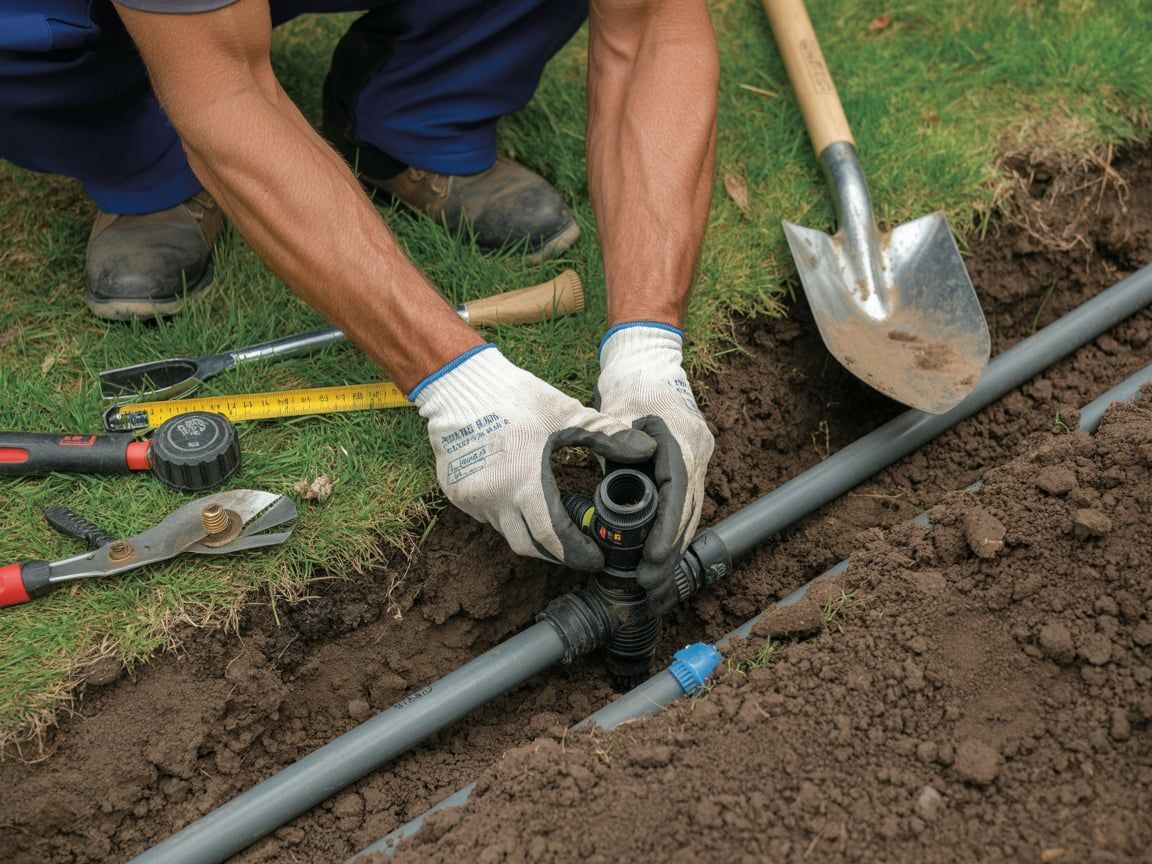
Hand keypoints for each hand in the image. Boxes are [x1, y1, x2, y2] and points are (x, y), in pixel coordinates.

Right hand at [412, 344, 655, 569]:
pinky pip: (487, 516)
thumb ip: (607, 436)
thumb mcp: (565, 414)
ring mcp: (471, 499)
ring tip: (555, 523)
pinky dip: (508, 515)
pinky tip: (522, 500)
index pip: (553, 539)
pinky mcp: (455, 493)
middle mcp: (494, 500)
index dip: (577, 554)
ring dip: (531, 532)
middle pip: (529, 546)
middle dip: (556, 553)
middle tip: (579, 550)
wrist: (458, 384)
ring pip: (506, 532)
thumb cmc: (514, 397)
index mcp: (524, 484)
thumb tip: (647, 450)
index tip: (596, 559)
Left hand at [594, 323, 713, 612]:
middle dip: (671, 552)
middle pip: (690, 512)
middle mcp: (697, 450)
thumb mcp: (614, 414)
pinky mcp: (691, 461)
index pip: (678, 494)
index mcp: (680, 439)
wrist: (647, 359)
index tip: (653, 560)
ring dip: (674, 548)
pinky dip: (673, 530)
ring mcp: (699, 455)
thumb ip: (614, 447)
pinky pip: (685, 502)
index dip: (667, 532)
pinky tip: (661, 557)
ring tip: (656, 584)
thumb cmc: (626, 385)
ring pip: (691, 512)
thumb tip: (614, 490)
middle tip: (651, 586)